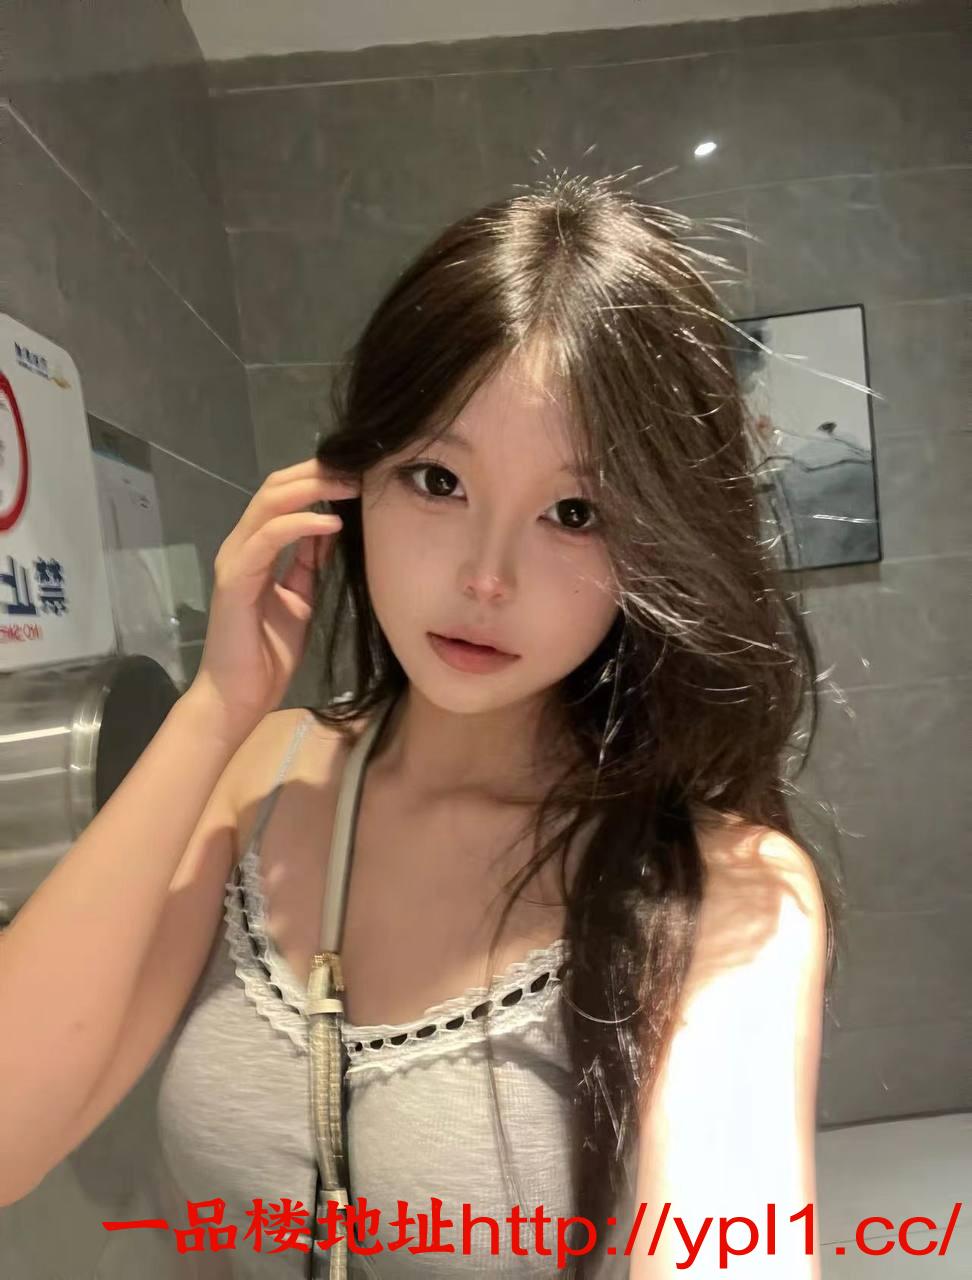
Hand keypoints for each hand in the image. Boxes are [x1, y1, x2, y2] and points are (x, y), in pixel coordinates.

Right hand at [186, 457, 359, 734]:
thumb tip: (329, 528)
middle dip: (318, 472)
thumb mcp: (300, 598)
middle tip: (359, 468)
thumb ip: (308, 563)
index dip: (317, 477)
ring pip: (269, 504)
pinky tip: (331, 524)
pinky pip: (267, 540)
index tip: (357, 473)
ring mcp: (234, 560)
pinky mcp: (234, 581)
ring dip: (313, 489)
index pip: (282, 494)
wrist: (239, 697)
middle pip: (275, 487)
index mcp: (255, 548)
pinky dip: (300, 525)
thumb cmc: (267, 654)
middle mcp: (241, 546)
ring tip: (351, 486)